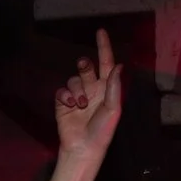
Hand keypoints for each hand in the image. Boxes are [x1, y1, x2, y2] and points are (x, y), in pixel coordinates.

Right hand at [54, 29, 121, 166]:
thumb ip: (114, 86)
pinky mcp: (63, 103)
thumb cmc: (102, 131)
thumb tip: (118, 65)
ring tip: (80, 105)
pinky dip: (65, 96)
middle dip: (85, 65)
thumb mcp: (113, 108)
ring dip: (77, 90)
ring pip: (74, 79)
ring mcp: (77, 96)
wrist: (83, 148)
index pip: (106, 64)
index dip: (104, 48)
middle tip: (85, 66)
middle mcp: (92, 90)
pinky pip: (62, 90)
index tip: (100, 32)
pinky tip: (70, 105)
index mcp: (107, 89)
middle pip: (87, 68)